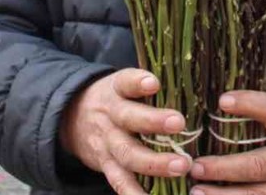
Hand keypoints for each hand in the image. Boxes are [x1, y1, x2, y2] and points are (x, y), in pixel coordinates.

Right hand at [59, 68, 193, 194]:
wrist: (73, 119)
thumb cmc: (116, 99)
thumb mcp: (124, 85)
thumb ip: (148, 86)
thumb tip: (193, 82)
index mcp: (116, 91)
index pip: (125, 82)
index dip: (138, 82)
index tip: (154, 83)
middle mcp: (110, 117)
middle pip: (128, 118)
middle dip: (153, 122)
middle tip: (179, 123)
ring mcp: (107, 143)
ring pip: (128, 154)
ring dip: (154, 162)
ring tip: (182, 166)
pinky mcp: (107, 166)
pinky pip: (121, 182)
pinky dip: (136, 193)